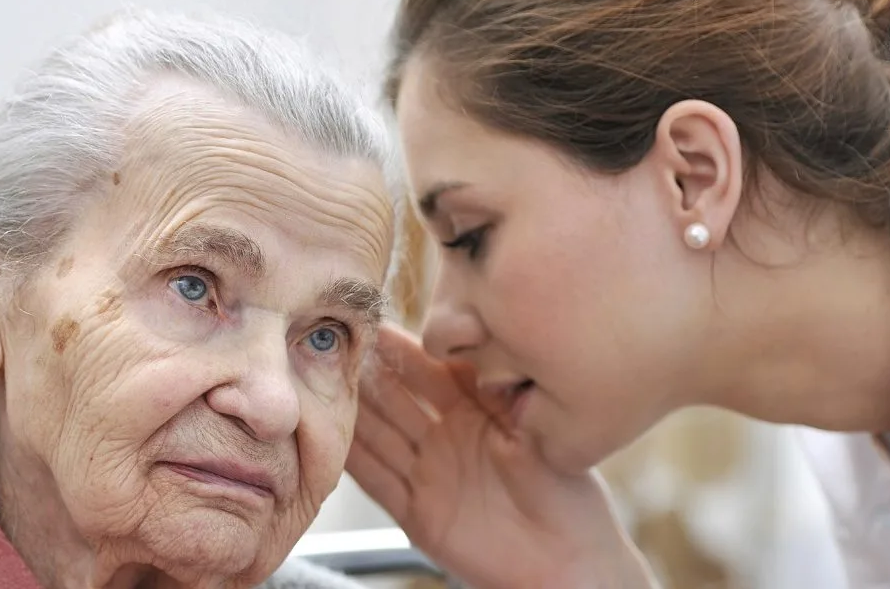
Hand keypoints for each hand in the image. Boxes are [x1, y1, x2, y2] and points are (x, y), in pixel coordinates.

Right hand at [347, 324, 653, 588]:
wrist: (569, 565)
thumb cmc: (569, 497)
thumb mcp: (535, 432)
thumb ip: (498, 393)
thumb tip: (472, 345)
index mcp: (478, 413)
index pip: (431, 371)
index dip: (403, 349)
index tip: (373, 325)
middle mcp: (448, 439)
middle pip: (397, 400)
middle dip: (367, 373)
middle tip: (332, 346)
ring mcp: (431, 476)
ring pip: (380, 437)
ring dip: (352, 412)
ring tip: (319, 383)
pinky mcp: (419, 515)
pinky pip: (378, 483)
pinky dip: (352, 463)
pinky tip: (328, 439)